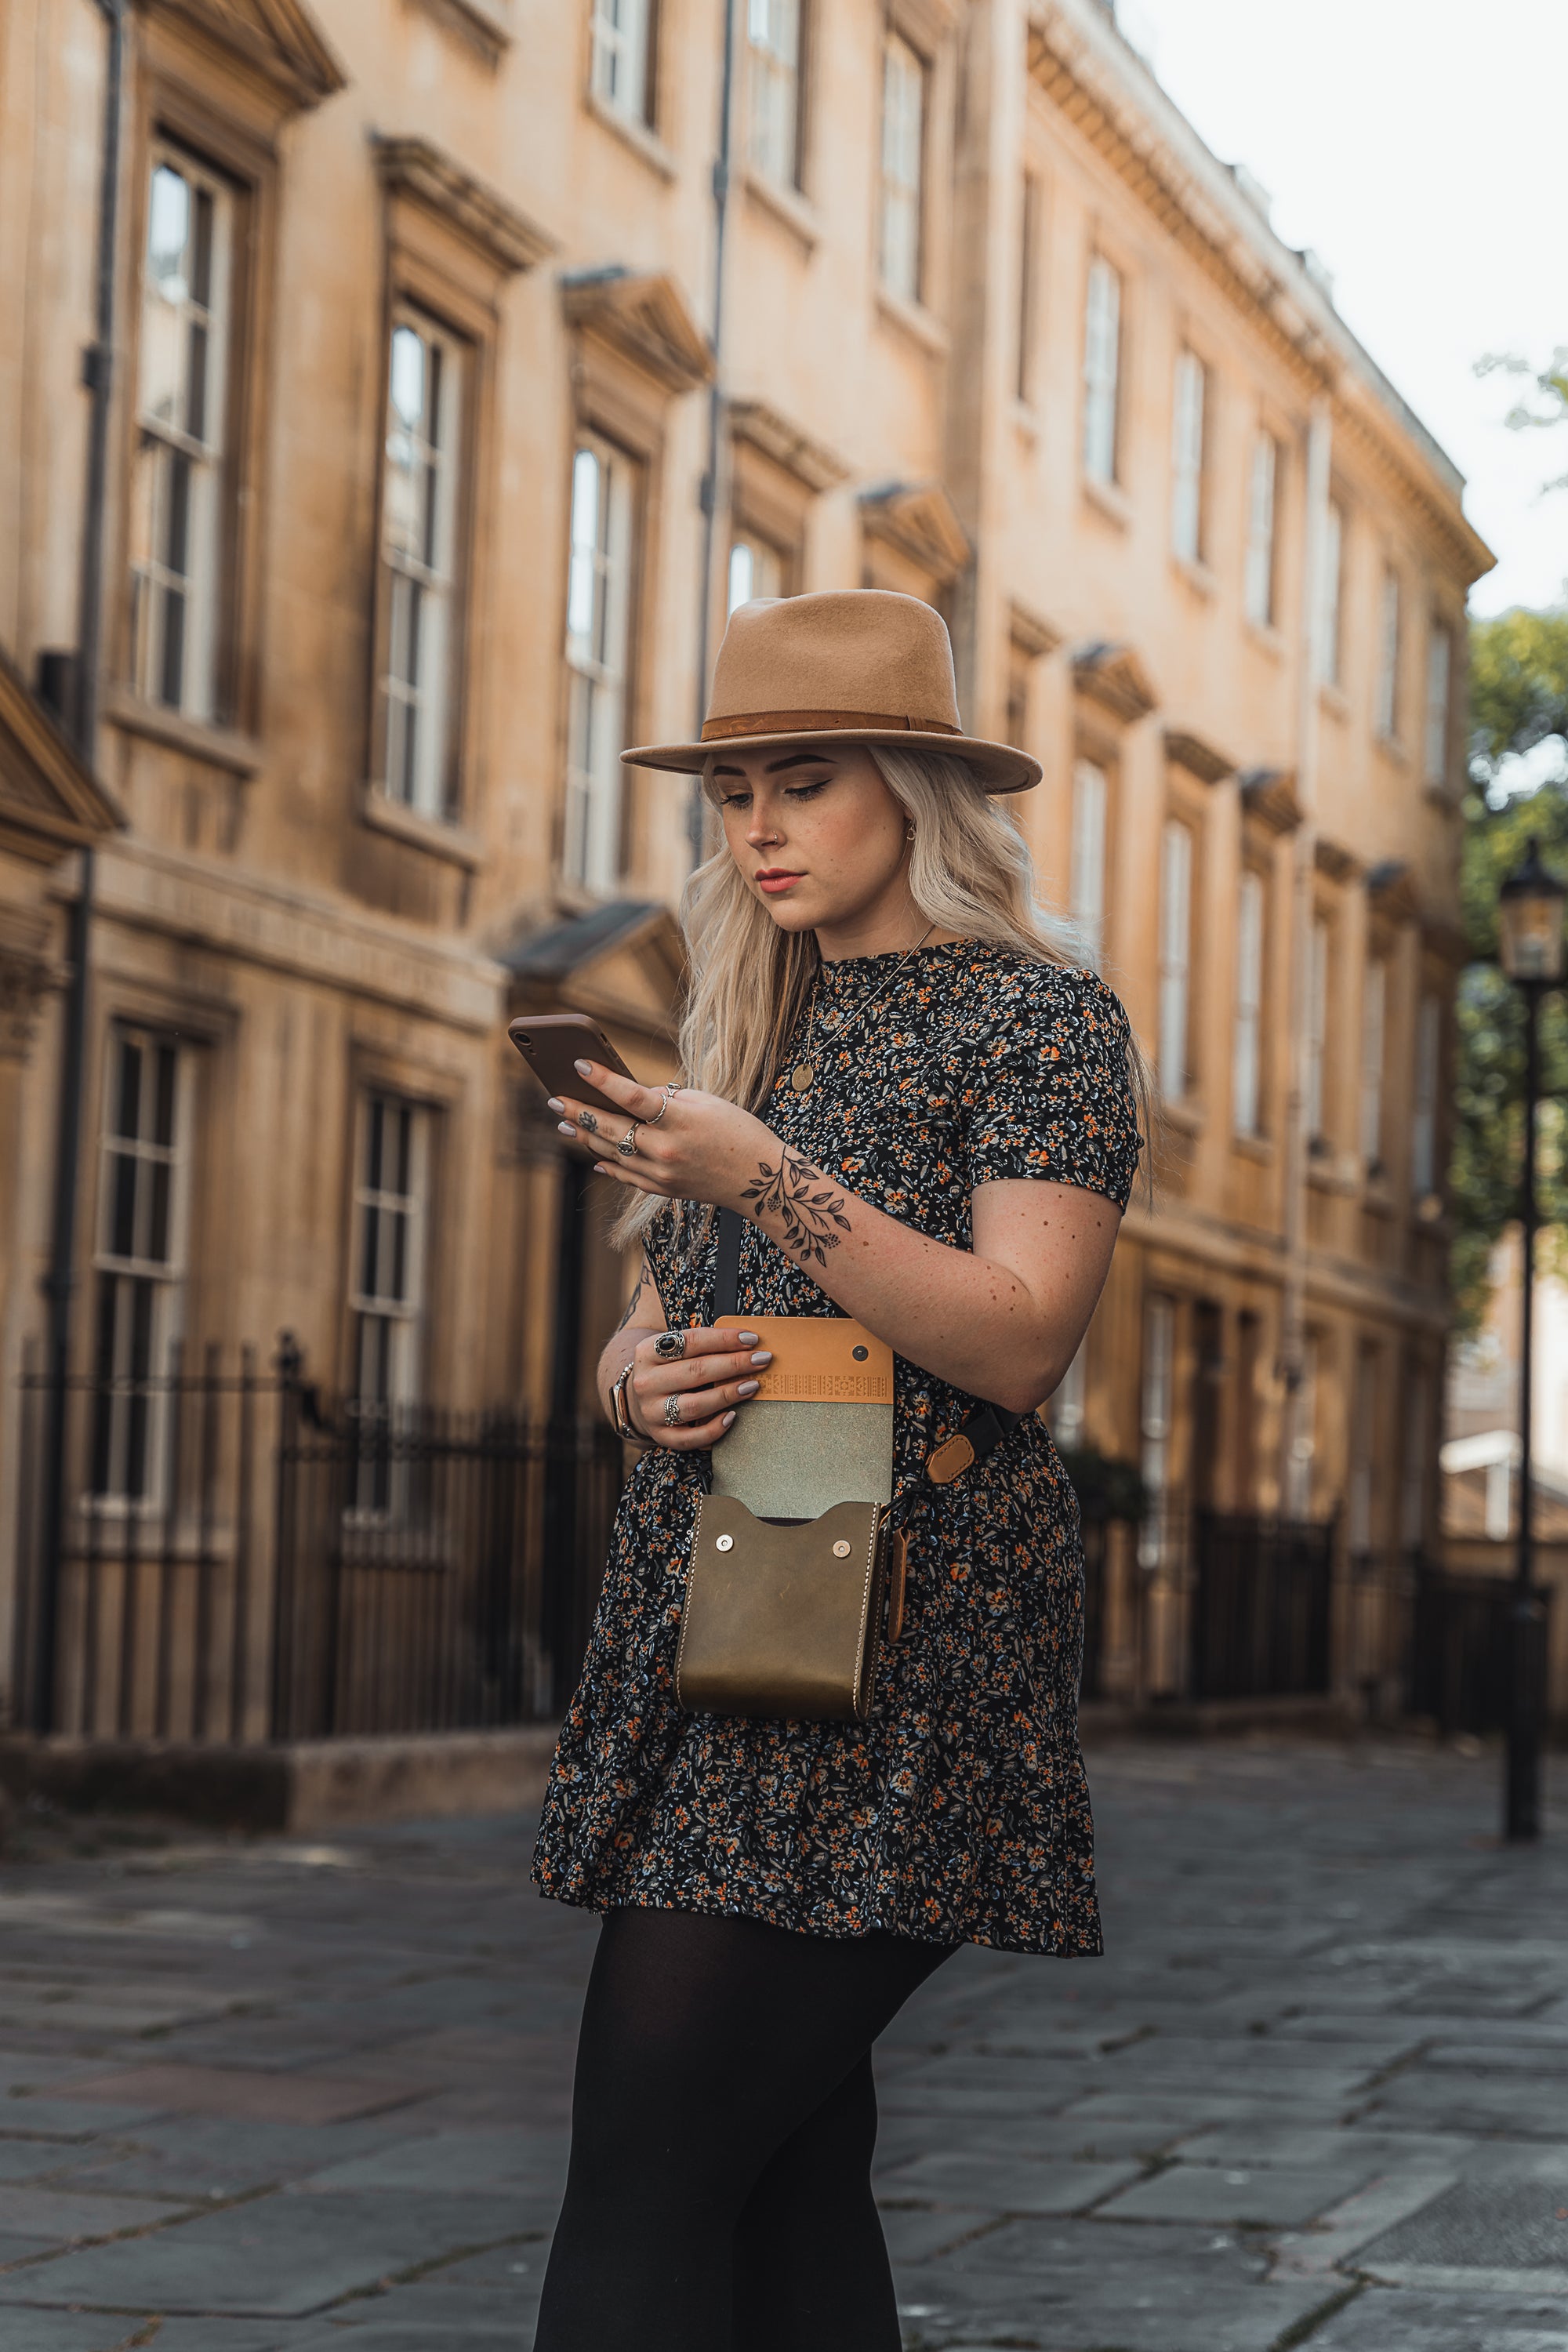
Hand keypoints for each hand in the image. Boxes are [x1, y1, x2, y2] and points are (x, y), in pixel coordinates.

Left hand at [549, 1063, 772, 1210]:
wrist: (761, 1179)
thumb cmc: (737, 1131)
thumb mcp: (706, 1102)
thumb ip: (666, 1099)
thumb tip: (631, 1098)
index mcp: (679, 1120)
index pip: (631, 1096)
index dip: (602, 1080)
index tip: (579, 1065)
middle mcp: (666, 1150)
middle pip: (611, 1128)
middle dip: (579, 1112)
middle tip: (554, 1099)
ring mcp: (662, 1174)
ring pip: (612, 1153)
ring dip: (586, 1137)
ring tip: (566, 1124)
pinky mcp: (663, 1189)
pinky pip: (627, 1176)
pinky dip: (608, 1164)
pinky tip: (594, 1154)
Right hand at [625, 1326, 773, 1451]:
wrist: (638, 1398)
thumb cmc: (667, 1369)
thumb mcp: (674, 1351)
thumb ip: (702, 1345)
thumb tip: (746, 1344)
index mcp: (648, 1352)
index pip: (691, 1341)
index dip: (724, 1339)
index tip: (751, 1339)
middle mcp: (646, 1382)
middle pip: (696, 1372)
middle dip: (734, 1364)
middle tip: (761, 1360)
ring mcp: (651, 1411)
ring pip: (694, 1405)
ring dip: (728, 1394)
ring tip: (752, 1386)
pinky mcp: (661, 1435)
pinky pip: (691, 1438)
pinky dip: (714, 1429)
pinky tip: (732, 1417)